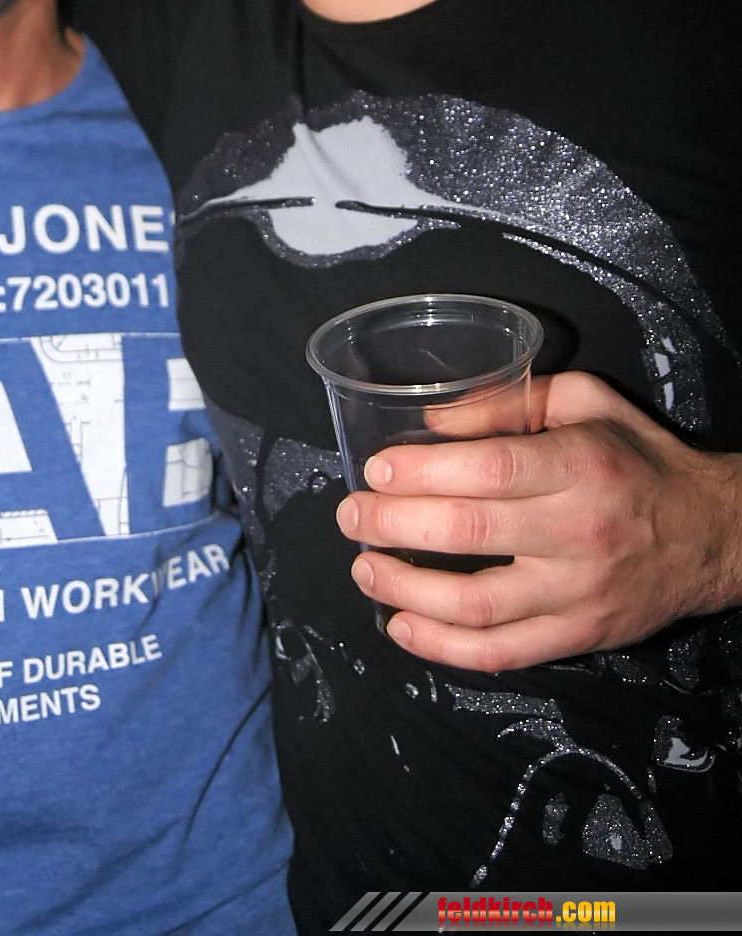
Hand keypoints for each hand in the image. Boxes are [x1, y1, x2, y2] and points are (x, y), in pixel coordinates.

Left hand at [336, 371, 741, 670]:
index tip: (374, 470)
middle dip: (393, 525)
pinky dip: (441, 646)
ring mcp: (578, 593)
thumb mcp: (584, 403)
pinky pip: (500, 653)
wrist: (712, 534)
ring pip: (477, 604)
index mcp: (581, 465)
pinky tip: (401, 625)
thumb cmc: (636, 458)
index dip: (423, 472)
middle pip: (470, 533)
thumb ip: (506, 403)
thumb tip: (431, 422)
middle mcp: (579, 531)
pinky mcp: (578, 636)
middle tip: (351, 516)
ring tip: (364, 569)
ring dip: (405, 590)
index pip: (491, 471)